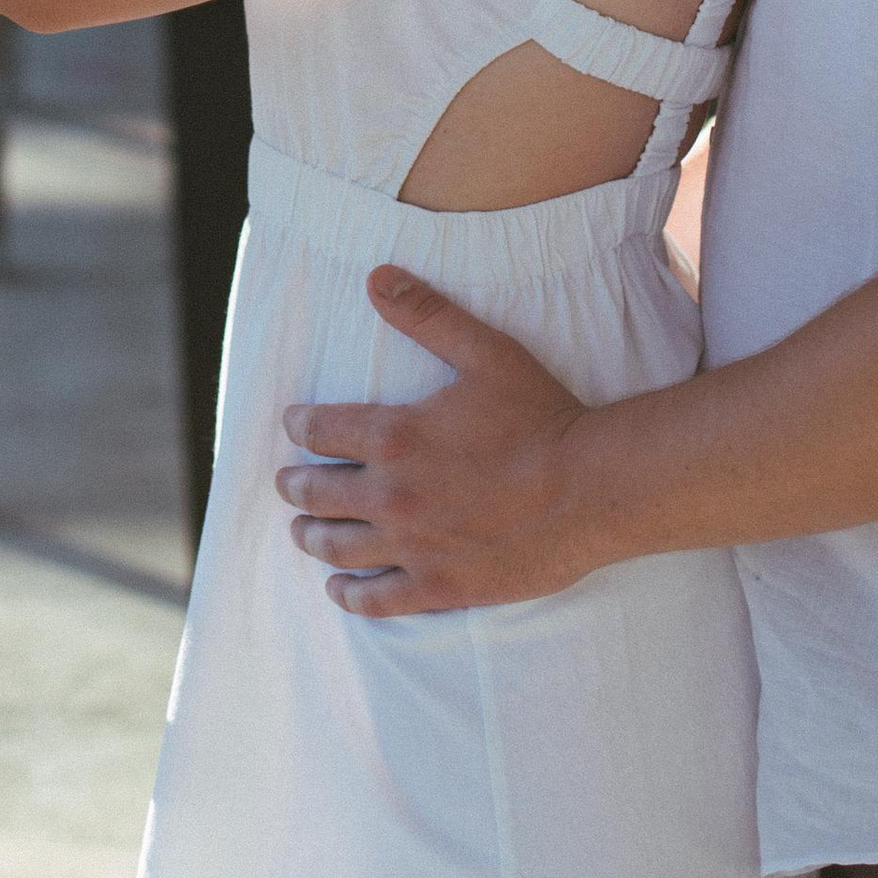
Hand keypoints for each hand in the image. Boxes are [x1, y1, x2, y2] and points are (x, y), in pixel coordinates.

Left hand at [274, 268, 594, 616]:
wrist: (590, 490)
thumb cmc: (542, 416)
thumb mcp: (486, 351)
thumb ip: (427, 314)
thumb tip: (376, 277)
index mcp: (396, 435)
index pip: (321, 429)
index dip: (299, 425)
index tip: (292, 424)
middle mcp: (391, 494)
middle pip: (318, 492)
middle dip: (295, 484)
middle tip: (286, 482)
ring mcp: (412, 546)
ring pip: (336, 546)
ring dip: (311, 536)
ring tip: (302, 531)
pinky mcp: (438, 587)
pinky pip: (375, 599)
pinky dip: (349, 594)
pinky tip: (340, 589)